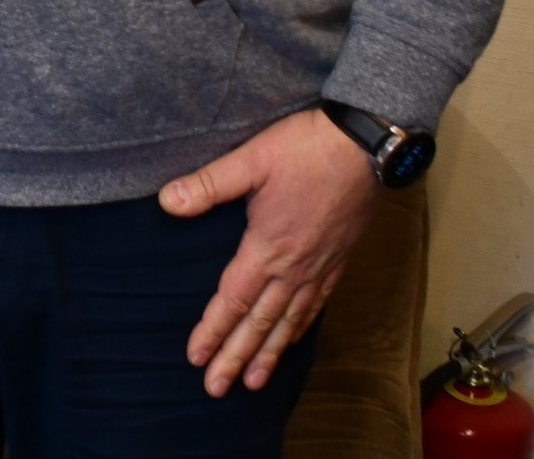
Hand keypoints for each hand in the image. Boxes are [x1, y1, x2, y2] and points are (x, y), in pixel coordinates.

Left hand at [162, 108, 378, 394]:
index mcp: (267, 247)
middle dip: (236, 357)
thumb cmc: (306, 148)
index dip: (213, 330)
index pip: (233, 300)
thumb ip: (210, 184)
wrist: (366, 144)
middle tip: (216, 388)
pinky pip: (316, 306)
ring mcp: (319, 267)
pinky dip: (300, 329)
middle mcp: (294, 267)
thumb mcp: (252, 159)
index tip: (195, 358)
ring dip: (269, 354)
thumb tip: (167, 202)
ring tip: (253, 382)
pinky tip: (293, 339)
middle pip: (259, 323)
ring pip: (289, 322)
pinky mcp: (338, 260)